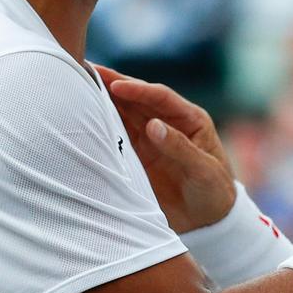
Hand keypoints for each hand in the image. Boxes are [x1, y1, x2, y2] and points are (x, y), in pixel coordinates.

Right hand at [94, 65, 235, 232]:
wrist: (209, 222)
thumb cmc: (214, 191)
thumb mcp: (204, 170)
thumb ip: (180, 148)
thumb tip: (153, 125)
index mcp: (190, 119)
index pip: (160, 97)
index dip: (137, 89)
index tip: (115, 85)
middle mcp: (167, 123)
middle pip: (137, 99)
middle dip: (113, 85)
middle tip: (86, 71)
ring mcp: (150, 139)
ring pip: (123, 114)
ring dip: (103, 102)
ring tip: (77, 87)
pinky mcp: (137, 156)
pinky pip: (117, 136)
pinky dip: (101, 127)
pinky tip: (83, 118)